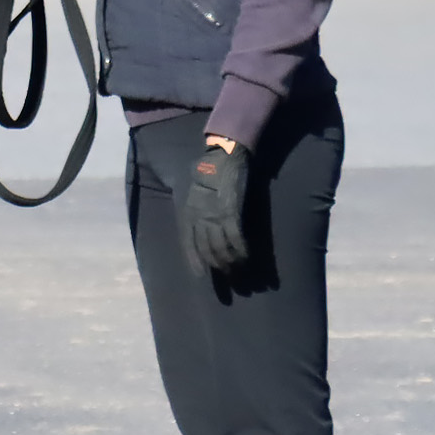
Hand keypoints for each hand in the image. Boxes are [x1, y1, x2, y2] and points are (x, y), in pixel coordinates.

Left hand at [180, 138, 250, 272]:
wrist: (223, 156)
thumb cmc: (208, 170)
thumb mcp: (193, 191)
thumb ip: (195, 207)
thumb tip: (200, 220)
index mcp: (187, 213)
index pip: (188, 244)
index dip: (194, 261)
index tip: (200, 275)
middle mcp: (198, 218)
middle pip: (206, 250)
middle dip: (218, 267)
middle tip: (230, 279)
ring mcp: (214, 216)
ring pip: (221, 248)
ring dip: (231, 262)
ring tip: (240, 272)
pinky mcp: (231, 213)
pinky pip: (236, 238)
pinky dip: (242, 251)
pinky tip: (247, 258)